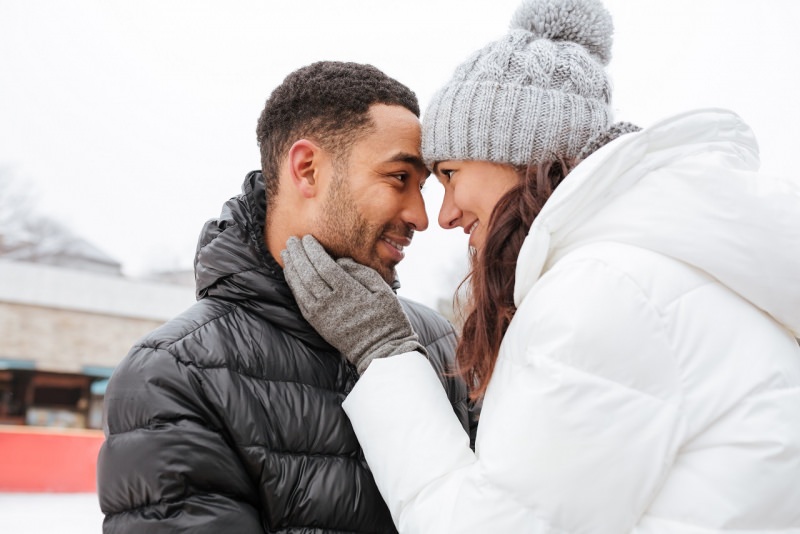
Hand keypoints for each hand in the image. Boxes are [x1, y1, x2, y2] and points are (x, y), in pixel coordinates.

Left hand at [281, 235, 425, 372]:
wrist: (381, 350)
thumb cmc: (387, 317)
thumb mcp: (383, 290)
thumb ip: (361, 272)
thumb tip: (340, 260)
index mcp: (350, 293)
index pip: (324, 266)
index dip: (313, 251)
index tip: (308, 238)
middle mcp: (332, 303)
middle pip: (308, 274)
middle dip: (298, 255)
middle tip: (291, 240)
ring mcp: (322, 315)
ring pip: (301, 287)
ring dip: (292, 268)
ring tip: (287, 252)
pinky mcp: (318, 324)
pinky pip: (300, 301)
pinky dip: (293, 285)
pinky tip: (290, 274)